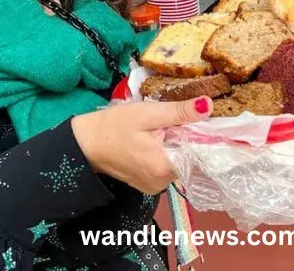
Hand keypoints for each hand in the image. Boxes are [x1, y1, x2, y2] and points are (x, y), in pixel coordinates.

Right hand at [71, 96, 211, 193]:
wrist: (86, 143)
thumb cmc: (114, 126)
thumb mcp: (147, 113)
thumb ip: (179, 112)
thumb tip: (207, 106)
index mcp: (164, 168)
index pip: (199, 153)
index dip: (200, 134)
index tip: (193, 119)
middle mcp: (163, 184)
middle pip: (189, 157)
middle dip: (184, 137)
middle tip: (167, 121)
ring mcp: (155, 187)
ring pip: (178, 161)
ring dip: (174, 144)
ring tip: (158, 129)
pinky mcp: (148, 184)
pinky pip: (166, 166)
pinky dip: (164, 152)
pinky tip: (153, 140)